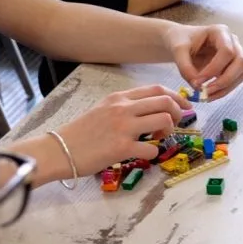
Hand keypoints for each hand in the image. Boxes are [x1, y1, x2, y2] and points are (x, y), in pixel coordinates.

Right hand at [55, 85, 187, 174]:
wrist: (58, 150)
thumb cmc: (81, 133)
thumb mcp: (103, 109)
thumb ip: (126, 107)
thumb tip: (152, 109)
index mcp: (119, 98)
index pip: (157, 89)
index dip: (177, 97)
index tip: (185, 106)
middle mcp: (122, 109)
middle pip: (165, 102)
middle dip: (179, 112)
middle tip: (176, 124)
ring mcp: (123, 127)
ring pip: (163, 120)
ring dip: (168, 131)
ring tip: (158, 138)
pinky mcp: (121, 148)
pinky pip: (152, 148)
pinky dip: (154, 152)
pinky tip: (144, 154)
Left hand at [163, 23, 242, 98]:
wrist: (181, 42)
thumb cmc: (180, 41)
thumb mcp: (178, 50)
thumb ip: (185, 67)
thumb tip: (197, 86)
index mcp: (220, 31)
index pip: (226, 51)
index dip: (214, 68)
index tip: (198, 82)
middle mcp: (232, 41)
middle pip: (241, 62)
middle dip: (225, 80)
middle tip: (207, 92)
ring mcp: (235, 54)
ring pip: (241, 74)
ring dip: (225, 88)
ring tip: (205, 96)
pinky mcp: (233, 67)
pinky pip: (234, 81)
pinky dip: (223, 91)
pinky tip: (208, 95)